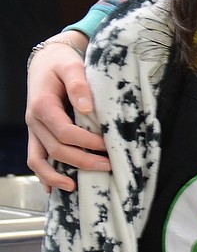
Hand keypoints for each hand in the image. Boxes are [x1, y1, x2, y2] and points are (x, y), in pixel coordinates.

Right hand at [25, 34, 106, 191]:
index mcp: (43, 105)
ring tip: (74, 187)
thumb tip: (86, 107)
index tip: (107, 145)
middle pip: (56, 149)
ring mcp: (34, 130)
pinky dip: (43, 174)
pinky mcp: (37, 134)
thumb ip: (78, 84)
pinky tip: (54, 189)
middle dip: (82, 161)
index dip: (86, 142)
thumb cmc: (61, 63)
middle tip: (108, 166)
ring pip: (38, 159)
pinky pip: (35, 158)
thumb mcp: (71, 66)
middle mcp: (34, 121)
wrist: (46, 62)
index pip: (65, 132)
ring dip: (56, 176)